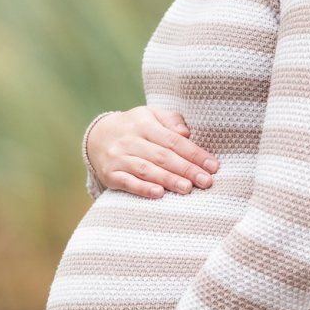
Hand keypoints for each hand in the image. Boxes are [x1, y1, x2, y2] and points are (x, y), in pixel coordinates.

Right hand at [87, 106, 220, 198]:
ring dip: (168, 180)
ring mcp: (118, 158)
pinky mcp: (110, 175)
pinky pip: (127, 182)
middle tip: (206, 181)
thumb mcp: (150, 115)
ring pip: (146, 170)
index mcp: (143, 123)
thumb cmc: (134, 127)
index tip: (213, 165)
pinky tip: (158, 194)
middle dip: (186, 169)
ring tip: (188, 189)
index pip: (173, 140)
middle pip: (162, 156)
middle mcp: (130, 140)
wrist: (96, 137)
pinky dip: (142, 189)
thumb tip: (186, 132)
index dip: (194, 153)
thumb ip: (170, 120)